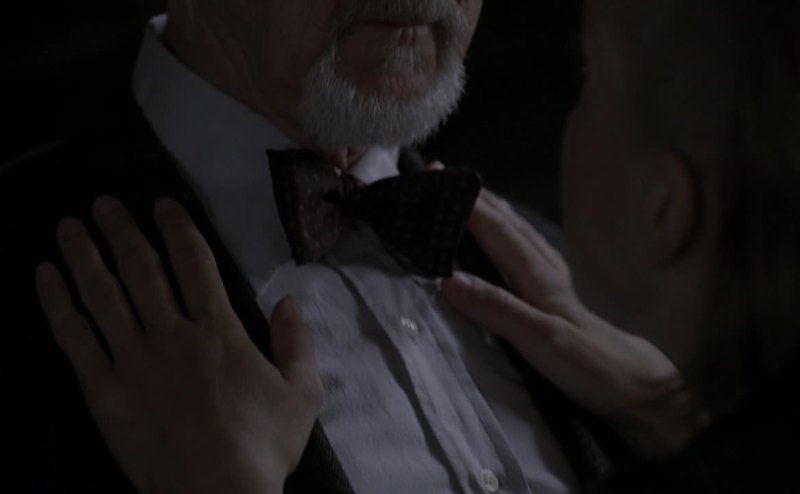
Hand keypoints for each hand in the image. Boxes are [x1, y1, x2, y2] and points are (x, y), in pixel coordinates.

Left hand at [35, 196, 322, 493]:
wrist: (216, 493)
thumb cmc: (263, 444)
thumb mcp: (303, 392)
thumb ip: (297, 341)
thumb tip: (289, 299)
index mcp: (218, 330)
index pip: (194, 263)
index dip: (177, 228)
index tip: (161, 204)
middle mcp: (171, 334)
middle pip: (142, 269)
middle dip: (122, 230)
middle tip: (103, 203)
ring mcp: (132, 360)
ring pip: (103, 295)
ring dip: (85, 255)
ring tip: (69, 226)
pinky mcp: (103, 390)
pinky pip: (75, 338)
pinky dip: (58, 304)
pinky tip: (46, 277)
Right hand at [441, 190, 708, 456]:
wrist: (642, 390)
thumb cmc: (594, 367)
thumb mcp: (542, 341)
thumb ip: (498, 309)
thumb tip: (449, 281)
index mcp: (539, 279)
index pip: (496, 232)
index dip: (466, 205)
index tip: (436, 179)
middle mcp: (548, 274)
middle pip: (508, 225)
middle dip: (476, 198)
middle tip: (444, 173)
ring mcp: (558, 285)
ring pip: (522, 234)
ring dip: (495, 211)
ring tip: (474, 195)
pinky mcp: (563, 300)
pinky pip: (530, 252)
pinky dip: (513, 235)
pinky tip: (514, 239)